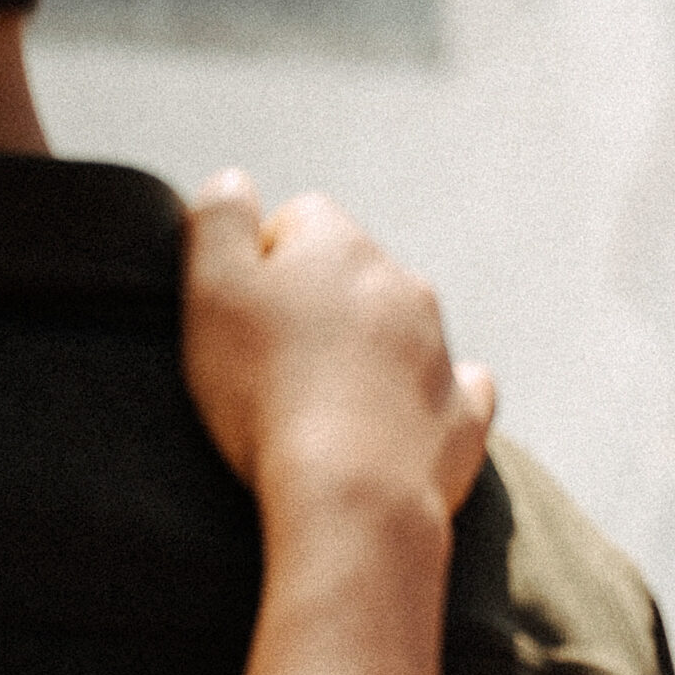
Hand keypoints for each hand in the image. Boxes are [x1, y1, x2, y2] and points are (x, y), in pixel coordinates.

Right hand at [181, 174, 494, 532]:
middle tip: (267, 366)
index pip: (299, 217)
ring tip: (314, 407)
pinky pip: (449, 389)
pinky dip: (421, 400)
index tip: (237, 315)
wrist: (352, 492)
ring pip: (398, 329)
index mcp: (343, 247)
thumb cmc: (266, 392)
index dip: (260, 262)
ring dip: (362, 353)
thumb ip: (218, 221)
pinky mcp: (462, 412)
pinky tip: (391, 426)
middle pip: (351, 273)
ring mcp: (440, 348)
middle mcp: (403, 284)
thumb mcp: (212, 290)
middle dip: (314, 306)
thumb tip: (234, 182)